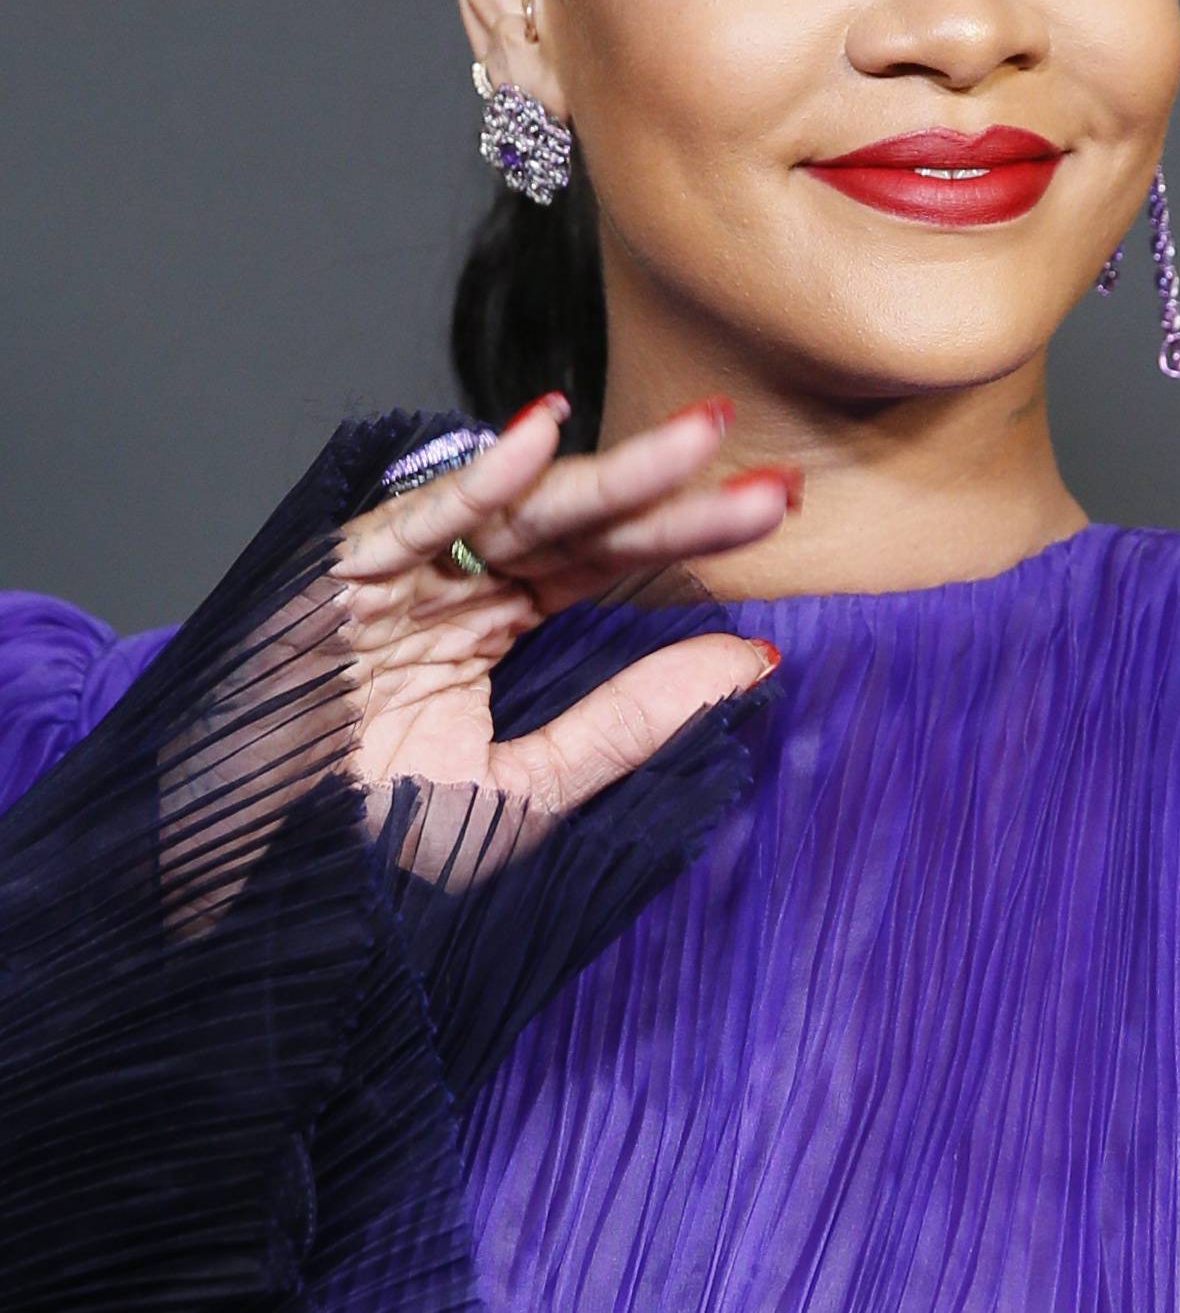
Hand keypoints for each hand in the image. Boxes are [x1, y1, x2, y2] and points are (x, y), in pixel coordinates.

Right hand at [324, 397, 794, 813]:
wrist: (256, 891)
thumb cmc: (371, 848)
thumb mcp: (525, 792)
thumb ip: (631, 720)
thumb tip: (753, 657)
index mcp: (499, 624)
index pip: (612, 563)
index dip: (693, 535)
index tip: (779, 511)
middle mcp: (459, 585)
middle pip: (587, 527)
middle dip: (679, 500)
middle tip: (776, 484)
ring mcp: (405, 573)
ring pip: (524, 510)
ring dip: (615, 474)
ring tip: (701, 438)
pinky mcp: (343, 573)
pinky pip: (420, 518)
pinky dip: (477, 477)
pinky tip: (541, 432)